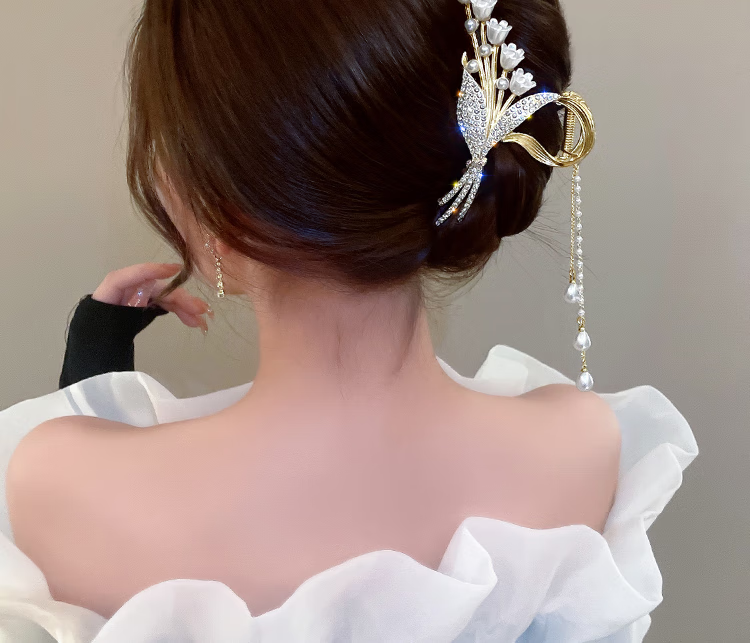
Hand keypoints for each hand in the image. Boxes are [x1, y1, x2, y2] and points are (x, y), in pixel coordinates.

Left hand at [92, 263, 213, 333]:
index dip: (151, 271)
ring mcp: (136, 297)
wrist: (94, 353)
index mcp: (109, 295)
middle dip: (178, 297)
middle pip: (154, 288)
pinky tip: (191, 319)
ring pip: (163, 296)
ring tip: (200, 320)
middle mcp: (125, 291)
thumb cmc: (99, 342)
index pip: (128, 277)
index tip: (175, 270)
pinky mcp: (144, 305)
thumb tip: (148, 317)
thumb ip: (125, 324)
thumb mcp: (107, 335)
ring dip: (184, 306)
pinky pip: (164, 304)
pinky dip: (178, 310)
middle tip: (199, 309)